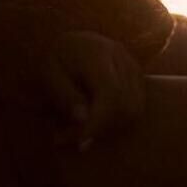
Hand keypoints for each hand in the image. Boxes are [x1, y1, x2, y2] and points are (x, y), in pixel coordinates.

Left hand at [41, 29, 150, 150]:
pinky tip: (98, 121)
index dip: (99, 122)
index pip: (109, 93)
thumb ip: (64, 95)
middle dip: (102, 129)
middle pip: (126, 105)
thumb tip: (83, 119)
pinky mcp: (139, 76)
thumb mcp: (48, 74)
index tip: (80, 144)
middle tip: (72, 139)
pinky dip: (120, 120)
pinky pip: (137, 107)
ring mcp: (133, 66)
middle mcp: (121, 58)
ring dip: (111, 127)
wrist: (73, 42)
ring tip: (83, 130)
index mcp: (97, 54)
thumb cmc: (57, 59)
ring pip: (135, 109)